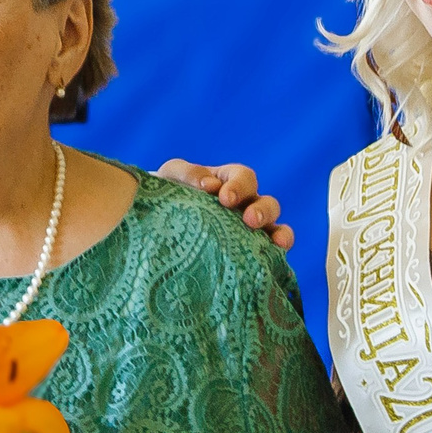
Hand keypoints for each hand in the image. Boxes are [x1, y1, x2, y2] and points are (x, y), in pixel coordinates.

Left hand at [156, 161, 292, 249]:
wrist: (153, 222)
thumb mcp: (170, 177)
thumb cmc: (164, 194)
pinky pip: (269, 254)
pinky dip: (277, 254)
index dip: (239, 186)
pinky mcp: (246, 254)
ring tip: (275, 242)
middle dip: (262, 211)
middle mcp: (244, 205)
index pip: (244, 178)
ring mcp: (248, 231)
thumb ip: (186, 173)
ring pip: (275, 228)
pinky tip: (276, 258)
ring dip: (279, 232)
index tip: (224, 198)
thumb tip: (208, 185)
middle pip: (267, 203)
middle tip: (249, 220)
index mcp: (228, 182)